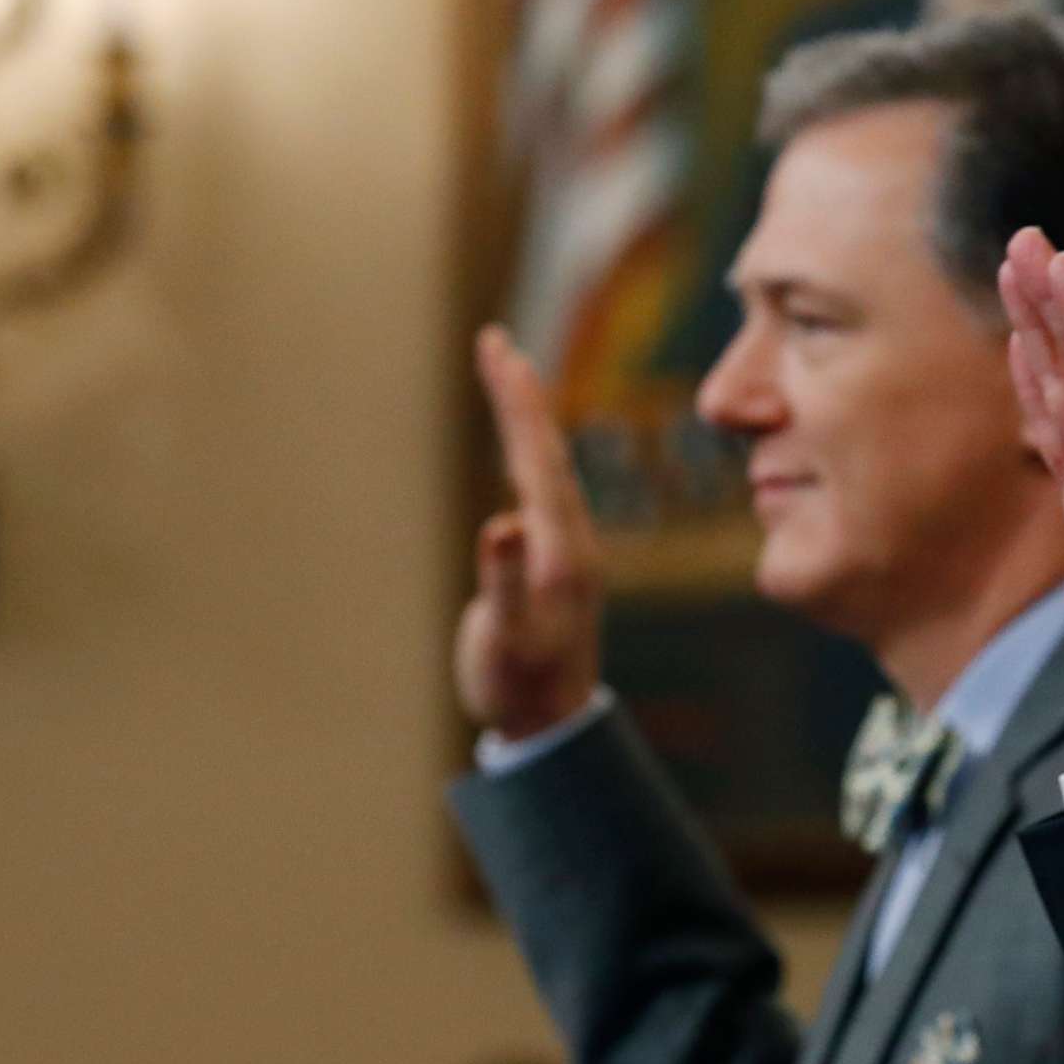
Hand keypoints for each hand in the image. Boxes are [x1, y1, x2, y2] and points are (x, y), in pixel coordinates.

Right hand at [453, 325, 605, 739]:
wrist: (554, 723)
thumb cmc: (522, 685)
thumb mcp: (509, 640)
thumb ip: (506, 585)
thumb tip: (501, 524)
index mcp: (559, 547)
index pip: (536, 455)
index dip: (516, 401)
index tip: (499, 348)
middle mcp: (568, 537)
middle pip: (543, 448)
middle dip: (518, 393)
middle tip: (494, 340)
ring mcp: (562, 547)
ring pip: (545, 464)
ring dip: (524, 416)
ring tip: (507, 373)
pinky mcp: (551, 559)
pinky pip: (539, 487)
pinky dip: (525, 451)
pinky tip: (520, 444)